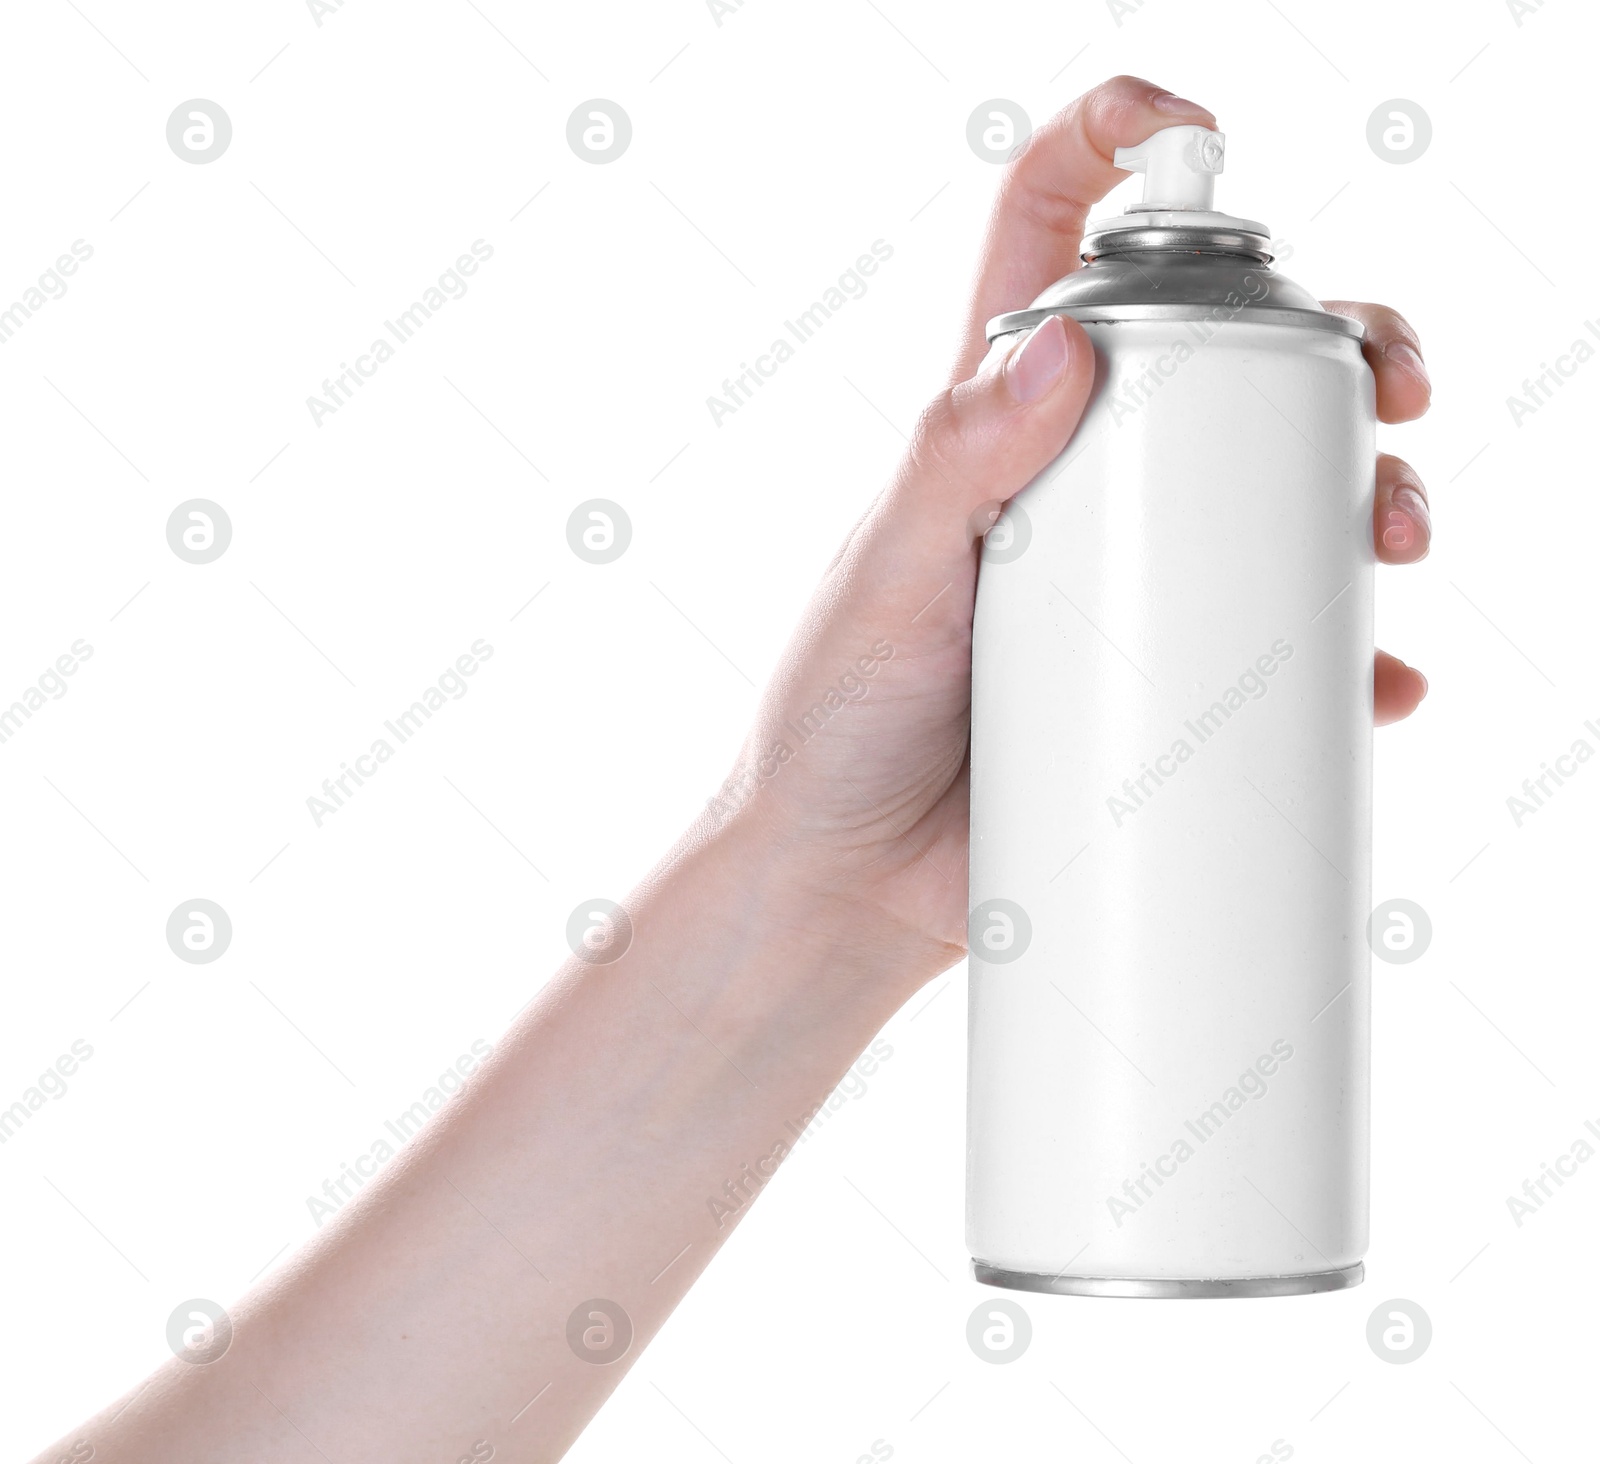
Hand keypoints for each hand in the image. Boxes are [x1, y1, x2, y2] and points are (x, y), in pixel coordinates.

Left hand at [721, 76, 1431, 981]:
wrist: (851, 880)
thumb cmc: (835, 720)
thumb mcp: (881, 579)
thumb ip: (951, 464)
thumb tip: (1066, 345)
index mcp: (996, 419)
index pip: (1048, 234)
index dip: (1116, 147)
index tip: (1197, 140)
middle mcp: (1080, 480)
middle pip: (1229, 360)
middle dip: (1337, 348)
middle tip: (1389, 396)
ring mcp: (1133, 582)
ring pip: (1282, 493)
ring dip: (1373, 489)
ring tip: (1395, 539)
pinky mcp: (1165, 684)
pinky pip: (1282, 648)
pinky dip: (1347, 654)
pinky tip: (1376, 680)